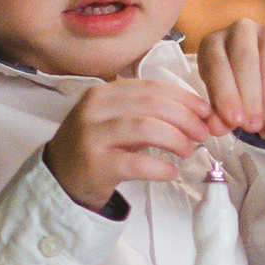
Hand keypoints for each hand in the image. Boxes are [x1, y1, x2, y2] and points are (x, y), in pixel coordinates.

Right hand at [43, 73, 216, 212]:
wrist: (59, 177)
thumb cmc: (96, 146)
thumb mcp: (116, 120)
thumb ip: (147, 112)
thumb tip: (194, 114)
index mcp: (103, 94)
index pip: (150, 87)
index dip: (183, 97)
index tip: (204, 110)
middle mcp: (94, 110)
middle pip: (150, 105)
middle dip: (184, 117)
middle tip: (202, 133)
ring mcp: (92, 137)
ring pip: (144, 128)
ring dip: (175, 138)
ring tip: (188, 150)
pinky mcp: (96, 165)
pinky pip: (136, 163)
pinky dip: (159, 167)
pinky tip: (171, 171)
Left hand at [195, 17, 264, 141]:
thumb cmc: (237, 90)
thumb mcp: (223, 102)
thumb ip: (218, 115)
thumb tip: (216, 128)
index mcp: (215, 42)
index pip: (217, 64)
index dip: (225, 94)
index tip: (233, 121)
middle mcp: (242, 30)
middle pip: (245, 61)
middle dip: (248, 98)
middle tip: (250, 126)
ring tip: (264, 128)